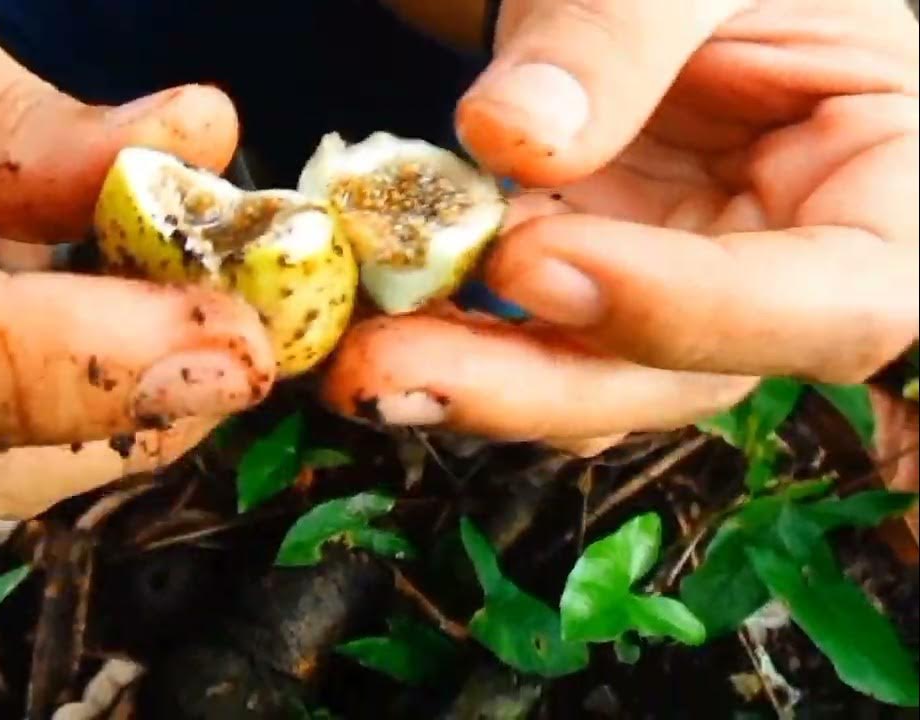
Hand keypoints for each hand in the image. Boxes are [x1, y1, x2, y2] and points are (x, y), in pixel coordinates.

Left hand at [325, 0, 918, 452]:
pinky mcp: (594, 289)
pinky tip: (369, 319)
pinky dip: (449, 338)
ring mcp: (681, 288)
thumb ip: (616, 31)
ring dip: (470, 384)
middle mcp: (787, 266)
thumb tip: (513, 137)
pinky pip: (528, 343)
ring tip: (355, 359)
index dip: (693, 309)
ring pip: (594, 383)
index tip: (538, 263)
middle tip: (386, 372)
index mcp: (886, 181)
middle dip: (535, 386)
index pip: (839, 296)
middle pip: (690, 377)